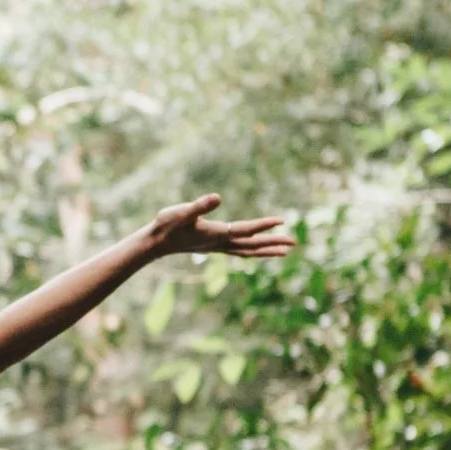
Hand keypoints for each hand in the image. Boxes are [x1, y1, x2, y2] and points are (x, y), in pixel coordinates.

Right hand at [142, 194, 295, 259]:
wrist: (156, 242)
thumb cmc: (166, 225)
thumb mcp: (181, 212)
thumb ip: (199, 206)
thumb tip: (217, 198)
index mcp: (216, 234)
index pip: (246, 230)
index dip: (264, 225)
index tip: (282, 220)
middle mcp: (221, 243)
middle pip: (252, 244)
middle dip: (273, 243)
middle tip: (294, 242)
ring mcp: (218, 247)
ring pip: (248, 251)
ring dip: (267, 251)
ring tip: (285, 251)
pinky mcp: (214, 246)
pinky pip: (240, 250)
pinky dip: (253, 250)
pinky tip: (258, 249)